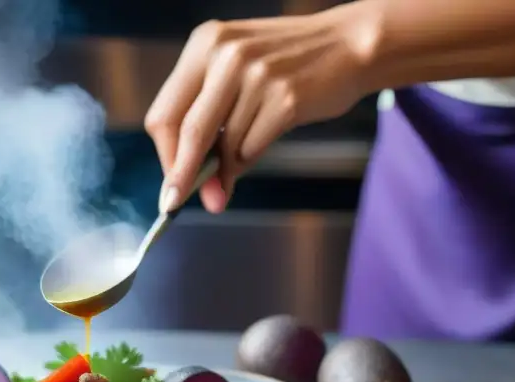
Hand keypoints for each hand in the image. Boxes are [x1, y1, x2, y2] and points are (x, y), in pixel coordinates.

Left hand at [145, 7, 373, 212]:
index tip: (170, 183)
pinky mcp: (285, 98)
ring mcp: (256, 75)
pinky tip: (261, 143)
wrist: (350, 44)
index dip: (166, 155)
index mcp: (205, 44)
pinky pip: (252, 148)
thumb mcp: (238, 73)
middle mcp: (226, 54)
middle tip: (176, 204)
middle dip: (183, 176)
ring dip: (226, 170)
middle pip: (188, 132)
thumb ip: (210, 121)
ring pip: (225, 146)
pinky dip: (249, 159)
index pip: (164, 113)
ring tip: (237, 166)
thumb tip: (190, 184)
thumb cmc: (288, 64)